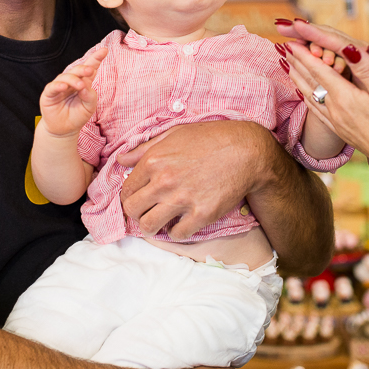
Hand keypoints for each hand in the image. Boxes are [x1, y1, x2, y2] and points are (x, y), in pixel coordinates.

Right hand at [38, 47, 107, 136]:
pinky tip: (65, 86)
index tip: (104, 50)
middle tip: (90, 70)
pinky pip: (53, 86)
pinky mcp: (49, 94)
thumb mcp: (89, 107)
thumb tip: (85, 86)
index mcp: (83, 82)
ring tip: (80, 85)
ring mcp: (59, 86)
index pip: (90, 68)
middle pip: (77, 70)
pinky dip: (58, 85)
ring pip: (65, 76)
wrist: (64, 130)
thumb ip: (90, 96)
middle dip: (84, 68)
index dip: (96, 59)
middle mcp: (71, 82)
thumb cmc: (77, 116)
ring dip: (73, 79)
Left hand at [117, 120, 271, 239]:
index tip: (140, 198)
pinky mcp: (201, 214)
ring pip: (149, 226)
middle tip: (148, 211)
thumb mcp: (174, 134)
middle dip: (137, 213)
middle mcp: (164, 182)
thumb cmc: (211, 138)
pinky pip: (177, 234)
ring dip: (152, 226)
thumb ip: (144, 148)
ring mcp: (182, 199)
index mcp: (154, 161)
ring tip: (160, 222)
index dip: (131, 196)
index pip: (127, 189)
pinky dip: (177, 231)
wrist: (247, 151)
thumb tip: (121, 159)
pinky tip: (183, 222)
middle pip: (132, 210)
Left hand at [276, 20, 368, 169]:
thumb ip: (365, 69)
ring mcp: (335, 121)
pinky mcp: (340, 129)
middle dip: (296, 61)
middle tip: (283, 45)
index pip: (318, 69)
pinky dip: (306, 95)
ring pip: (310, 94)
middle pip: (309, 81)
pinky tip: (305, 93)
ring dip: (297, 77)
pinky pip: (316, 109)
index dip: (304, 52)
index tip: (291, 38)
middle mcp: (334, 109)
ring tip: (287, 64)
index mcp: (344, 97)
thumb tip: (348, 47)